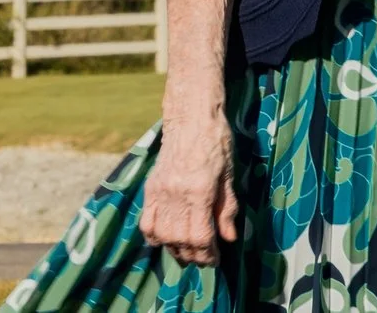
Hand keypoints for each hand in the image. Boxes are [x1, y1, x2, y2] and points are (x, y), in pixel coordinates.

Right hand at [141, 107, 238, 265]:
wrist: (191, 117)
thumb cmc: (217, 141)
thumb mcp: (229, 175)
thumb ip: (227, 208)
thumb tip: (229, 237)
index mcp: (199, 191)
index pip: (199, 236)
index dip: (207, 253)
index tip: (215, 259)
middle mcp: (176, 195)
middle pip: (179, 239)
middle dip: (192, 255)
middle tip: (204, 259)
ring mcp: (160, 191)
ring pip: (161, 235)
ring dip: (174, 249)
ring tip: (187, 254)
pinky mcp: (150, 188)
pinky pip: (146, 221)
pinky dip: (154, 236)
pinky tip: (165, 240)